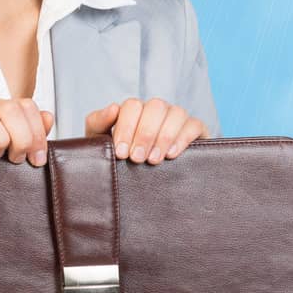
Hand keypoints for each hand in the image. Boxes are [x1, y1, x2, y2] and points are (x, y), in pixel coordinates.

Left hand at [83, 97, 206, 163]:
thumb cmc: (120, 159)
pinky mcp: (194, 130)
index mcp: (134, 110)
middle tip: (137, 158)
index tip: (122, 153)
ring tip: (154, 160)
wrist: (140, 186)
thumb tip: (113, 107)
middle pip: (155, 106)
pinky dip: (182, 138)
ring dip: (164, 136)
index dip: (127, 128)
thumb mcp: (101, 141)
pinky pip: (193, 125)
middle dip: (145, 134)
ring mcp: (176, 118)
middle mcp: (156, 110)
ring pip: (176, 112)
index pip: (132, 106)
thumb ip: (98, 122)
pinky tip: (171, 154)